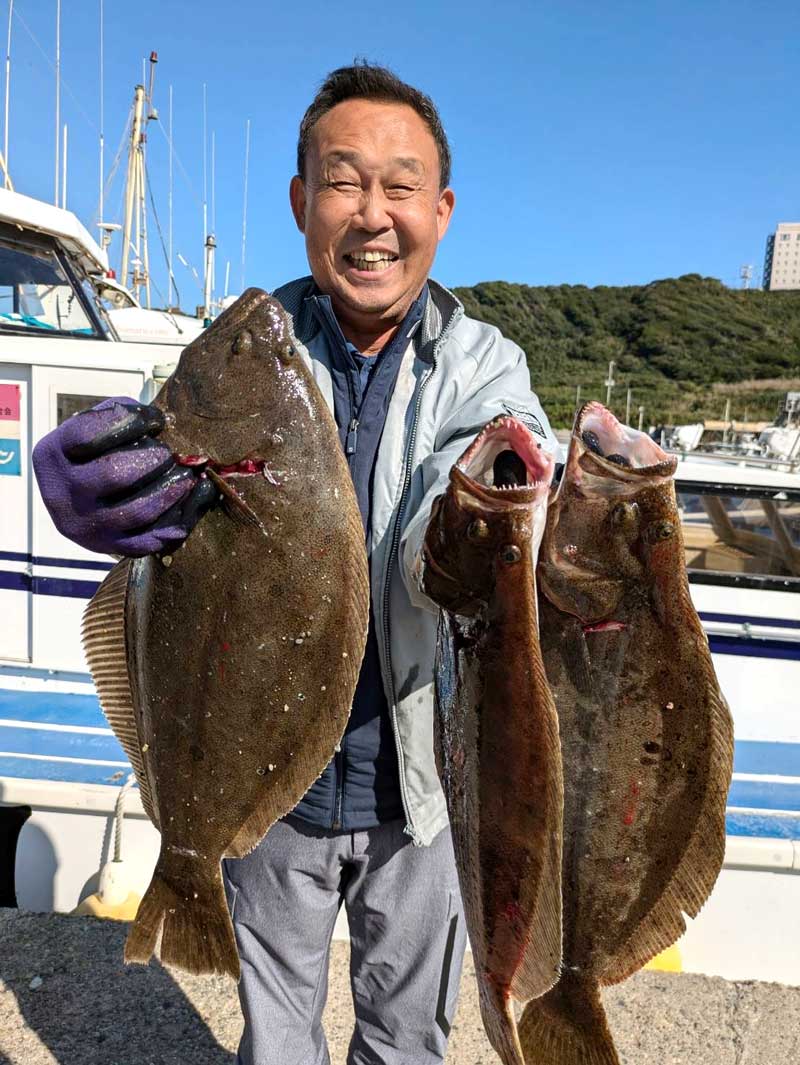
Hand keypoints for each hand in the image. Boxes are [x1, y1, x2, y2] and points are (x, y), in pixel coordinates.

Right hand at [32, 396, 217, 556]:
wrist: (76, 502)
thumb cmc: (92, 453)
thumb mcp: (93, 427)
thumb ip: (122, 416)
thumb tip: (164, 422)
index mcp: (52, 455)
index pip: (88, 433)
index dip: (131, 421)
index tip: (157, 420)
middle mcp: (62, 494)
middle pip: (114, 473)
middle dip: (153, 459)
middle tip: (169, 454)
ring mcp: (85, 525)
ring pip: (137, 512)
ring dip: (171, 490)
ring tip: (187, 475)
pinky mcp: (109, 547)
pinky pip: (151, 539)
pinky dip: (181, 517)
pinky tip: (196, 497)